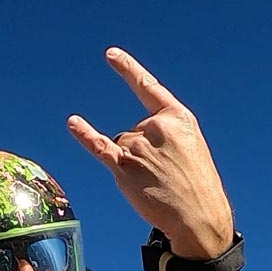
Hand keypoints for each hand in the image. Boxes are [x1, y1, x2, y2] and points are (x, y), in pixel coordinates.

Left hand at [67, 48, 233, 259]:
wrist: (198, 215)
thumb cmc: (195, 185)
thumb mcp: (189, 146)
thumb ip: (162, 132)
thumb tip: (126, 138)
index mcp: (178, 117)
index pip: (148, 88)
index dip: (127, 70)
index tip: (110, 55)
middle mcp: (155, 126)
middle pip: (131, 131)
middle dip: (141, 152)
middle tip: (163, 174)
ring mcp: (138, 146)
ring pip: (120, 147)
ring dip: (130, 165)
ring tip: (152, 182)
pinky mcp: (123, 167)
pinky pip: (97, 146)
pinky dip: (84, 134)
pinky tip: (73, 122)